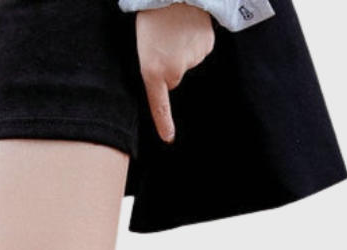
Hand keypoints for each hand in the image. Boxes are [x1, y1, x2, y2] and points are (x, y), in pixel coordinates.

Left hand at [134, 5, 215, 143]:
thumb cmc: (151, 15)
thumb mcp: (140, 43)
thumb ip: (151, 67)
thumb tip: (167, 82)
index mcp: (152, 70)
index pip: (158, 105)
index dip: (163, 122)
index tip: (168, 138)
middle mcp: (174, 70)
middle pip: (173, 77)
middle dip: (169, 63)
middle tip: (162, 40)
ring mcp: (192, 60)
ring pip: (187, 62)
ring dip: (181, 48)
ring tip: (174, 28)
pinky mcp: (205, 47)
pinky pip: (199, 50)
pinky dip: (195, 41)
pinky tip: (188, 25)